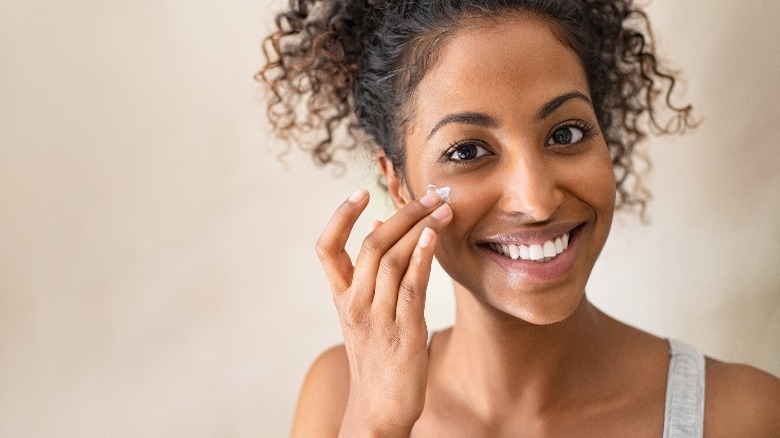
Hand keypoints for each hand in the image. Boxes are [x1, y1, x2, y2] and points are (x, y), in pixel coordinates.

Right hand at [316, 189, 452, 436]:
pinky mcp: (404, 333)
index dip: (340, 217)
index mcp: (342, 298)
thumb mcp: (364, 314)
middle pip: (372, 246)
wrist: (378, 409)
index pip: (326, 249)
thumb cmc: (375, 358)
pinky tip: (434, 237)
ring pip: (393, 260)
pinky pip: (412, 287)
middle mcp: (355, 305)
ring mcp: (378, 319)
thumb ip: (369, 274)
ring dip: (420, 228)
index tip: (360, 193)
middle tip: (430, 195)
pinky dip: (422, 257)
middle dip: (403, 214)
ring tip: (443, 209)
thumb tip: (378, 228)